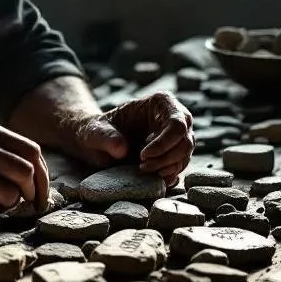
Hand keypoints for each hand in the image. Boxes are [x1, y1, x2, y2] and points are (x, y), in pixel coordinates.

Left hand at [66, 91, 193, 186]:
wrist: (97, 143)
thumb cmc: (97, 131)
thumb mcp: (95, 132)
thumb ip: (105, 137)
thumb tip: (122, 150)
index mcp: (160, 103)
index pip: (176, 123)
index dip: (164, 143)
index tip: (142, 156)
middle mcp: (174, 117)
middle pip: (186, 142)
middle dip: (165, 159)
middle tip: (142, 167)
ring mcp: (177, 137)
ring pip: (184, 156)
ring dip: (166, 168)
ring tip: (142, 170)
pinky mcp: (174, 154)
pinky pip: (180, 167)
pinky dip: (169, 176)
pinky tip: (153, 178)